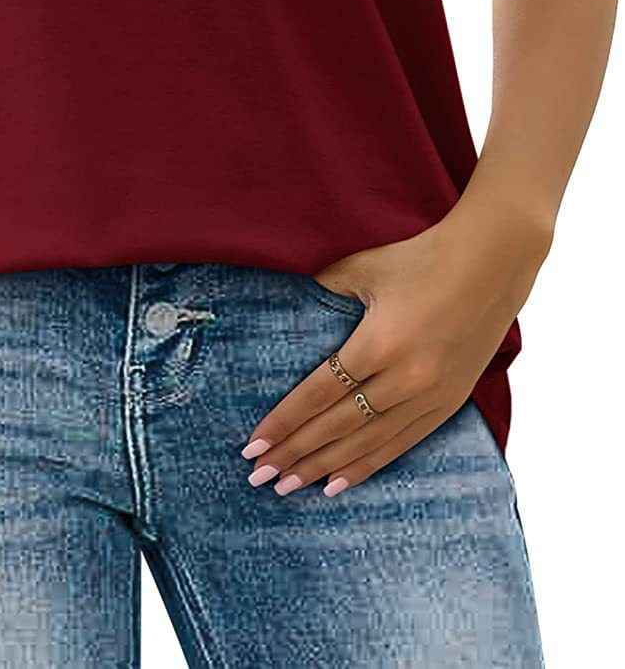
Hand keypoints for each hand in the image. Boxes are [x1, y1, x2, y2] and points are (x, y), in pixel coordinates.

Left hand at [241, 192, 552, 497]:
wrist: (492, 263)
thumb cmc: (420, 256)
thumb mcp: (363, 267)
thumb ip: (323, 291)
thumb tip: (285, 310)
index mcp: (380, 343)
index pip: (320, 393)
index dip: (284, 422)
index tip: (252, 445)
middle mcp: (406, 378)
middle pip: (338, 426)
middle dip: (295, 454)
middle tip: (258, 476)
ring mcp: (431, 395)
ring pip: (368, 443)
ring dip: (325, 468)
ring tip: (288, 487)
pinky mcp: (450, 402)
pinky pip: (401, 443)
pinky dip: (368, 465)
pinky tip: (339, 483)